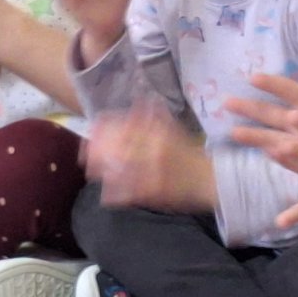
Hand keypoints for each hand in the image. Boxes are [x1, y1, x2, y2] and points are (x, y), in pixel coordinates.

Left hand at [86, 108, 215, 211]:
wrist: (211, 179)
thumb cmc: (191, 153)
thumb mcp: (175, 129)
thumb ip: (155, 118)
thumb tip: (141, 101)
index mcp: (157, 132)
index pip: (123, 126)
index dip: (104, 128)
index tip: (92, 130)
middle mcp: (152, 150)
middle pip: (115, 149)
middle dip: (97, 151)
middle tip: (85, 154)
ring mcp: (150, 173)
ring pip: (117, 172)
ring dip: (102, 172)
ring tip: (92, 172)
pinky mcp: (152, 192)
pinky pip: (127, 194)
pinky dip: (114, 195)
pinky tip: (106, 195)